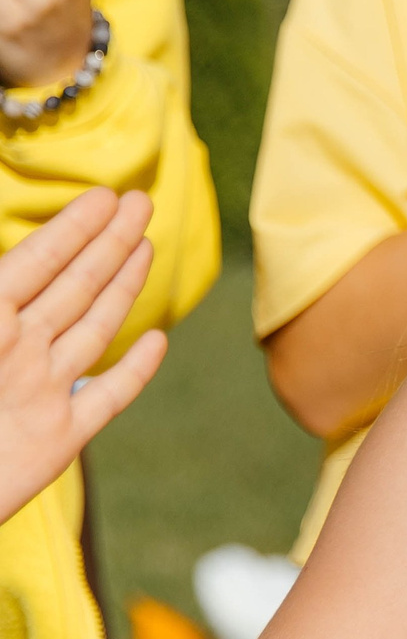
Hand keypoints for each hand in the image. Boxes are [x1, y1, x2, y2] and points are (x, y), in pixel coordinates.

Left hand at [0, 187, 164, 521]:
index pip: (33, 265)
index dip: (71, 230)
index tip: (103, 197)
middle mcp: (17, 355)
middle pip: (72, 287)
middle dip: (106, 242)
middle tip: (140, 202)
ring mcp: (40, 396)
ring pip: (92, 329)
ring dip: (122, 287)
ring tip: (145, 246)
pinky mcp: (58, 442)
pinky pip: (106, 398)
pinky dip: (135, 371)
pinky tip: (157, 343)